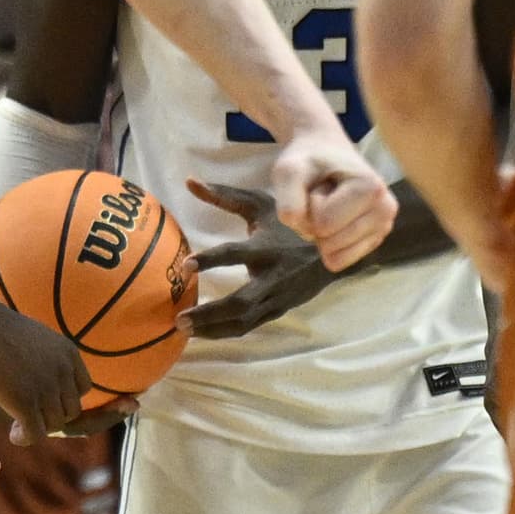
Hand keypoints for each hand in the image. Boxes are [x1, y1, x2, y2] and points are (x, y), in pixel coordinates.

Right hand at [0, 290, 112, 440]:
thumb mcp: (35, 337)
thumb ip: (47, 357)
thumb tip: (43, 379)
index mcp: (68, 353)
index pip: (82, 388)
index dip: (65, 398)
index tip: (46, 400)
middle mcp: (63, 371)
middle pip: (71, 410)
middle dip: (52, 416)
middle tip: (30, 416)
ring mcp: (46, 388)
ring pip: (54, 425)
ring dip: (37, 428)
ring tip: (18, 425)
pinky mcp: (26, 402)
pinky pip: (35, 434)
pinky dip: (25, 438)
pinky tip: (14, 435)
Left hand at [182, 179, 335, 337]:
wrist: (335, 250)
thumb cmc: (291, 223)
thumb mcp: (261, 204)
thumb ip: (224, 195)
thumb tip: (189, 181)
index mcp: (266, 248)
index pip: (235, 255)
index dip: (211, 260)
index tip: (186, 265)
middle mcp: (272, 276)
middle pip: (240, 303)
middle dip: (209, 313)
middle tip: (180, 318)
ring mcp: (276, 297)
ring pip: (244, 321)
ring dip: (213, 329)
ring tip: (184, 330)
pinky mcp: (278, 311)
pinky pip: (249, 327)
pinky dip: (225, 332)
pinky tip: (203, 333)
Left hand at [267, 130, 396, 271]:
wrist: (326, 153)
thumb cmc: (309, 162)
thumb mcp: (289, 170)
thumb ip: (287, 196)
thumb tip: (295, 222)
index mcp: (372, 189)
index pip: (324, 223)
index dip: (311, 206)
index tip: (321, 185)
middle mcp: (386, 210)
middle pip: (330, 242)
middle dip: (316, 221)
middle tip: (324, 195)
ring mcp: (383, 227)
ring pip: (335, 256)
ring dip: (322, 231)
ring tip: (331, 203)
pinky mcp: (375, 240)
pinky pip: (340, 260)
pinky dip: (329, 242)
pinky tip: (337, 216)